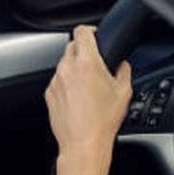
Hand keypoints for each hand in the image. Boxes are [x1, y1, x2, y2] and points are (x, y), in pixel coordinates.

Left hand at [45, 25, 131, 170]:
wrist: (83, 144)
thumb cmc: (103, 121)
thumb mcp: (124, 92)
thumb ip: (123, 70)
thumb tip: (122, 64)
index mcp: (86, 63)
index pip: (82, 31)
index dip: (90, 30)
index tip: (95, 35)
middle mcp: (67, 69)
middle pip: (72, 46)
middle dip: (84, 51)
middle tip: (96, 65)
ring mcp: (55, 81)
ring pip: (64, 65)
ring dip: (75, 69)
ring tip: (89, 87)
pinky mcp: (49, 93)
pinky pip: (58, 80)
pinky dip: (67, 84)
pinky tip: (79, 98)